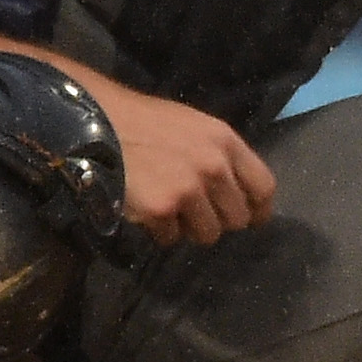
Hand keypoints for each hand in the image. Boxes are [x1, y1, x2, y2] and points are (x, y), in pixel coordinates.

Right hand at [91, 79, 276, 244]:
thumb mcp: (194, 128)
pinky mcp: (161, 209)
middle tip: (197, 214)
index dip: (259, 210)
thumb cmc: (145, 123)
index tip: (252, 220)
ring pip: (207, 234)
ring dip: (189, 229)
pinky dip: (159, 232)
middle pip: (237, 217)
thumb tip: (235, 191)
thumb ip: (219, 156)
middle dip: (219, 220)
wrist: (97, 123)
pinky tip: (145, 211)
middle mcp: (214, 167)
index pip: (263, 187)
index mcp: (226, 142)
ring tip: (169, 211)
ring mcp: (188, 189)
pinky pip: (171, 239)